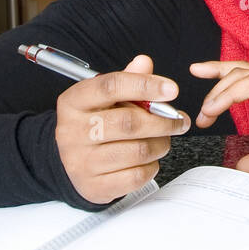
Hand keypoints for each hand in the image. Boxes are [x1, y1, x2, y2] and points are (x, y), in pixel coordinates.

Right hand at [54, 54, 189, 203]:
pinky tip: (150, 158)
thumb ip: (126, 80)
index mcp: (74, 102)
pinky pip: (136, 176)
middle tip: (180, 120)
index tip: (171, 89)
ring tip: (164, 138)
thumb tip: (144, 63)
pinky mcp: (94, 186)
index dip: (145, 85)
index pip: (111, 87)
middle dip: (163, 121)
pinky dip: (152, 165)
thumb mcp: (103, 98)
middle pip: (129, 122)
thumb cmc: (92, 124)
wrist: (68, 163)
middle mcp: (73, 131)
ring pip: (137, 151)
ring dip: (161, 144)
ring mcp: (82, 161)